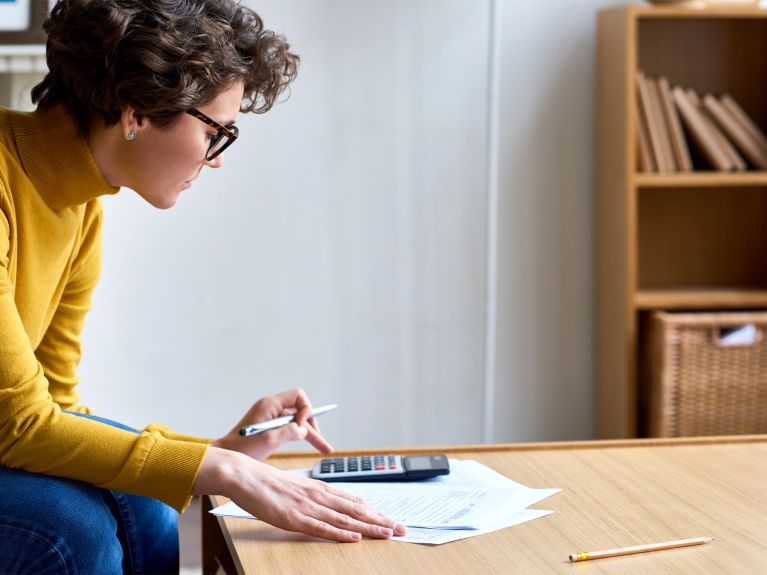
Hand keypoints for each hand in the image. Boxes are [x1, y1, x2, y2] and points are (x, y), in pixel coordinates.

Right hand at [194, 447, 407, 541]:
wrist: (245, 475)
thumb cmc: (268, 482)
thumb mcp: (298, 485)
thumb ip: (317, 495)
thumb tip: (335, 501)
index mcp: (320, 488)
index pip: (355, 501)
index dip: (375, 512)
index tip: (392, 520)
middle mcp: (319, 496)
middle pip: (356, 510)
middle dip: (381, 521)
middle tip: (401, 529)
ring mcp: (307, 507)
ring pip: (345, 519)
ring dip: (369, 527)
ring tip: (388, 533)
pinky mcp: (294, 518)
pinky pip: (321, 528)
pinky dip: (340, 533)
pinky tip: (354, 537)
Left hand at [212, 389, 332, 460]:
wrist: (226, 456)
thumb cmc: (242, 448)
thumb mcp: (269, 440)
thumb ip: (289, 432)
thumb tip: (303, 429)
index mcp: (270, 404)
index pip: (298, 397)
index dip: (305, 411)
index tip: (300, 428)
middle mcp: (272, 408)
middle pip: (300, 410)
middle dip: (312, 424)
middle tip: (321, 440)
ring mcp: (271, 417)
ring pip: (297, 421)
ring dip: (310, 432)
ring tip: (324, 447)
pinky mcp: (271, 427)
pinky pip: (290, 428)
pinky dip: (300, 435)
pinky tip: (311, 443)